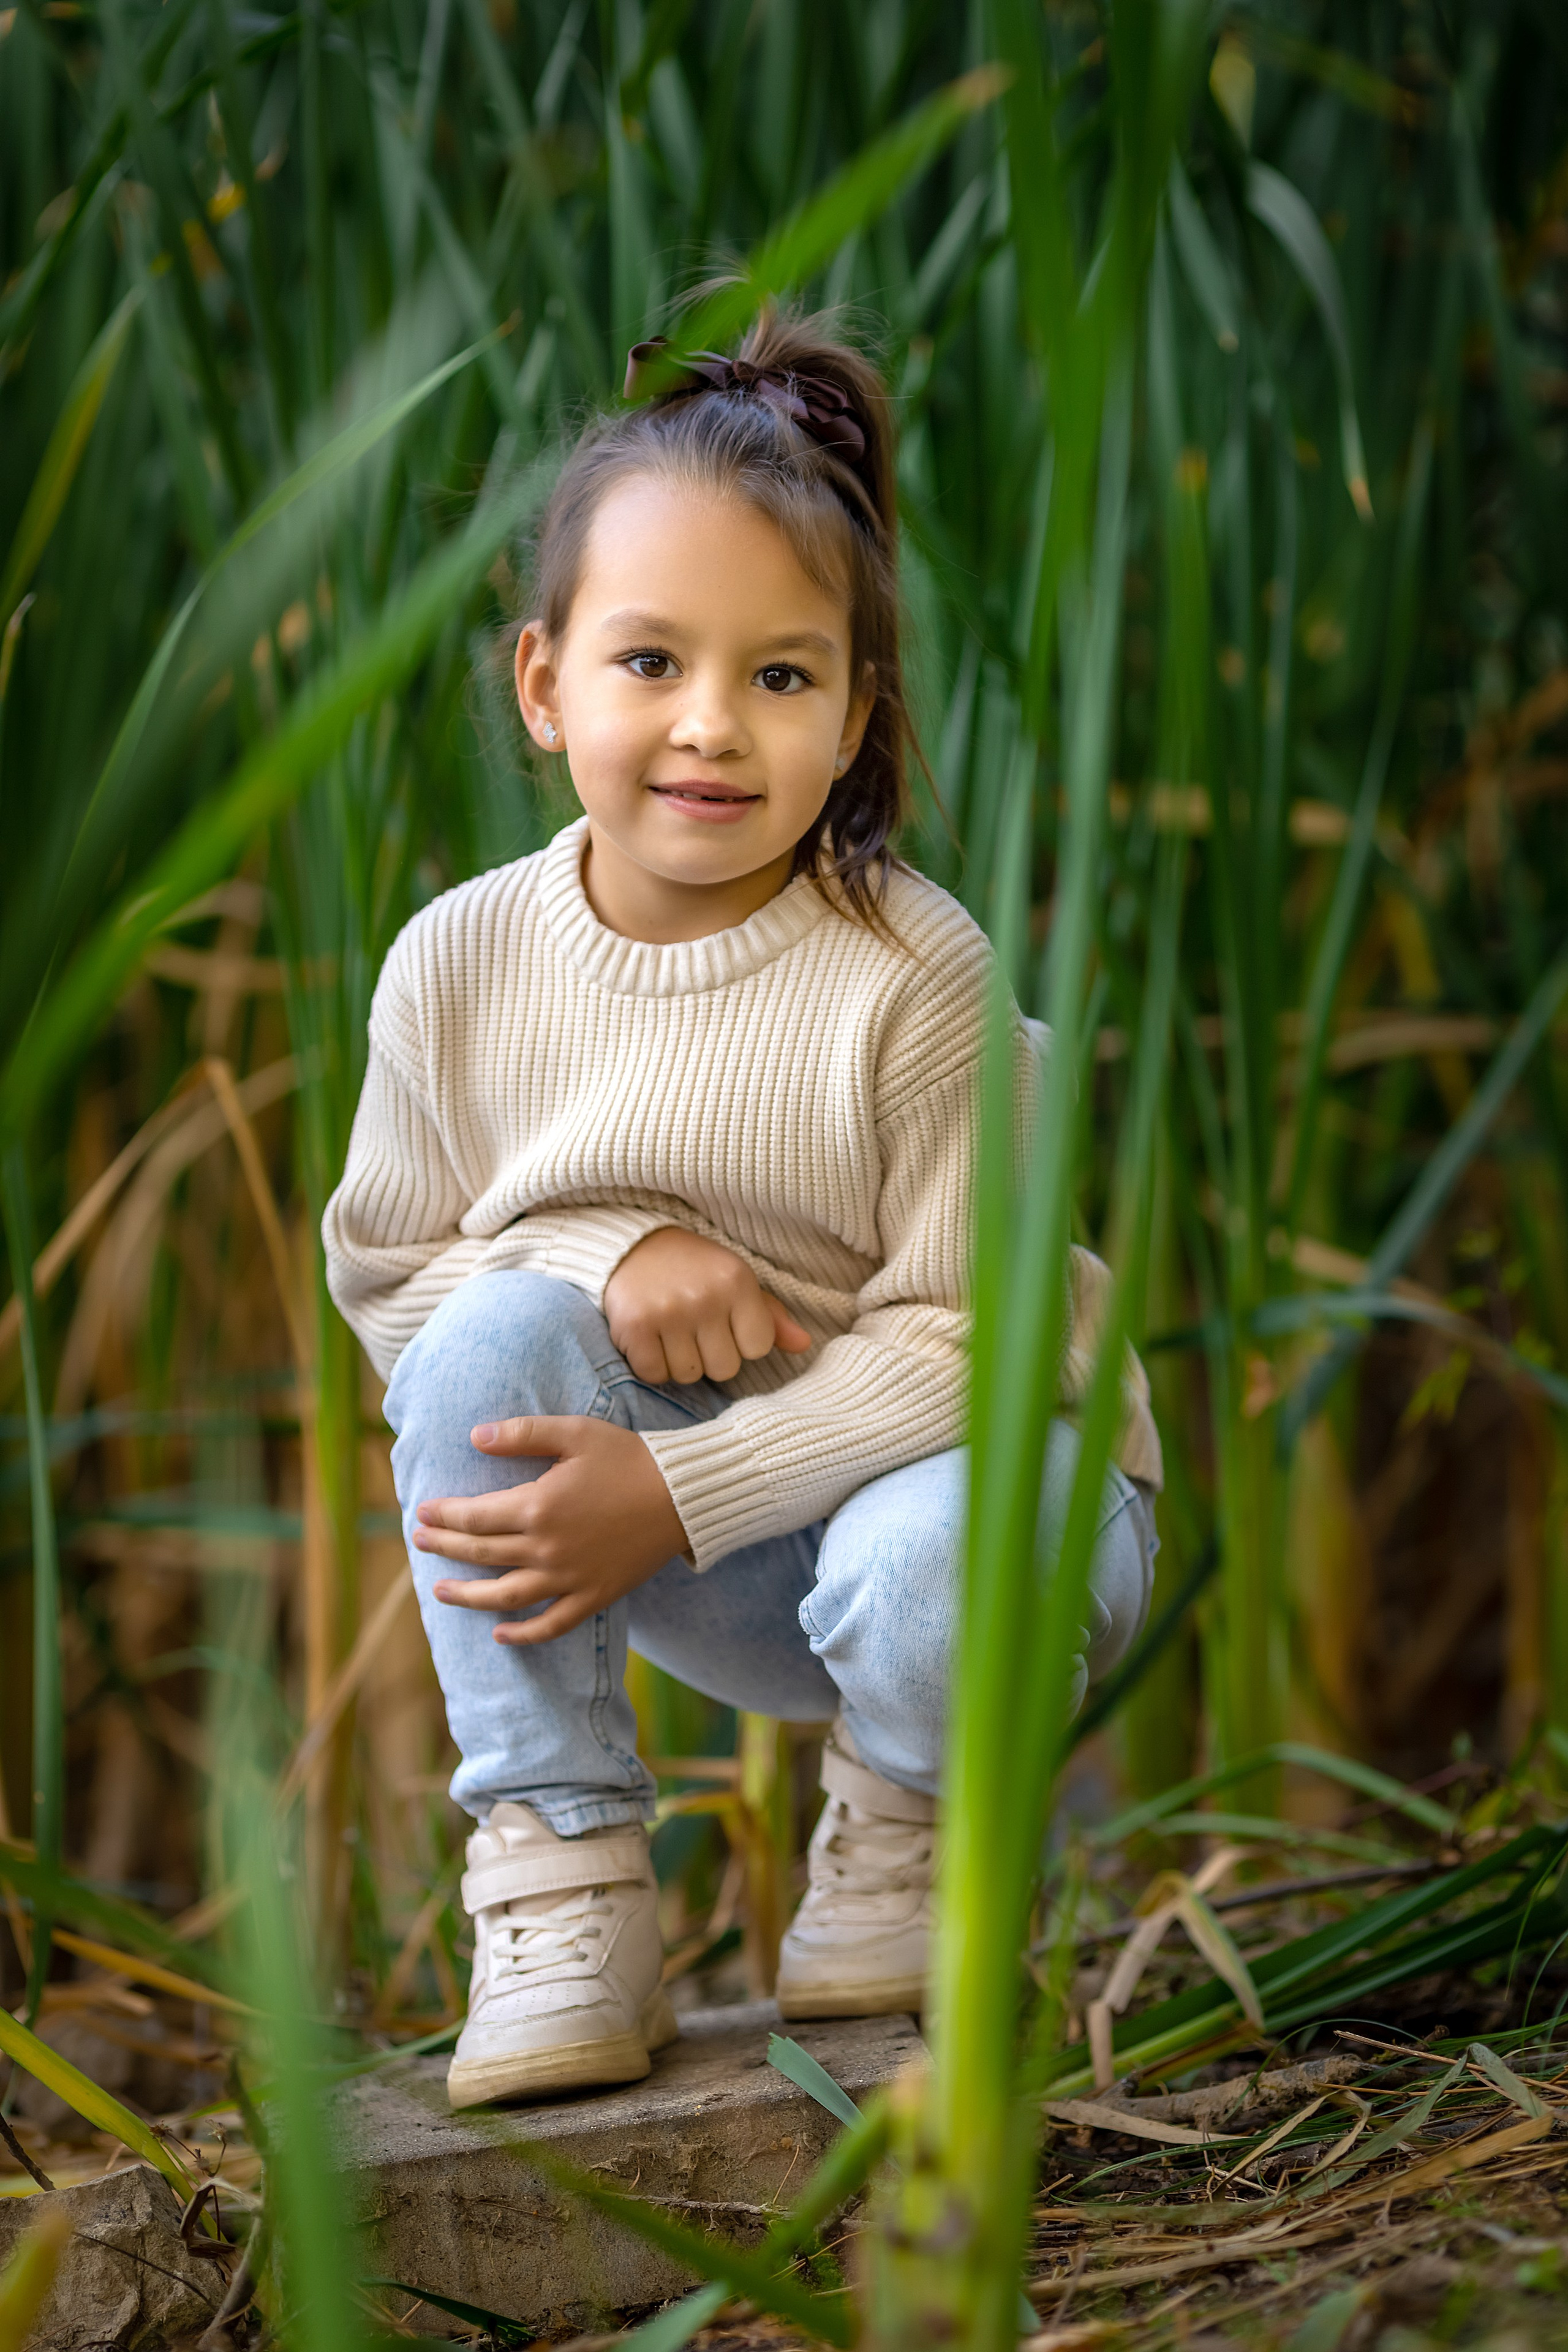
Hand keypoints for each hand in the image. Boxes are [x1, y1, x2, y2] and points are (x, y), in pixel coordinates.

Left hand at [415, 1416, 687, 1644]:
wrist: (684, 1495)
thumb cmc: (628, 1457)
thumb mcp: (575, 1432)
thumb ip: (522, 1433)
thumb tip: (475, 1437)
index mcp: (538, 1506)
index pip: (475, 1517)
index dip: (445, 1516)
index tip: (424, 1513)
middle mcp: (547, 1548)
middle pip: (482, 1554)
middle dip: (445, 1548)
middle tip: (420, 1543)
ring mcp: (570, 1578)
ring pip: (506, 1595)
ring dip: (469, 1596)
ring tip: (441, 1592)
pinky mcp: (594, 1595)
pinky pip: (552, 1624)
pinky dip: (524, 1634)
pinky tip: (500, 1636)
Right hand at [604, 1225, 811, 1384]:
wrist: (632, 1246)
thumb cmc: (694, 1269)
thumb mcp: (736, 1281)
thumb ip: (770, 1316)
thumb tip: (803, 1345)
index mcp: (737, 1282)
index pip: (758, 1347)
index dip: (740, 1342)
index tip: (723, 1323)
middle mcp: (705, 1296)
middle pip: (724, 1368)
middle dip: (709, 1355)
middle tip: (693, 1328)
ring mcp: (669, 1312)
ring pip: (689, 1375)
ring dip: (680, 1362)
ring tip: (670, 1331)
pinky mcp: (635, 1326)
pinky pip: (655, 1374)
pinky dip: (651, 1364)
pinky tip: (650, 1338)